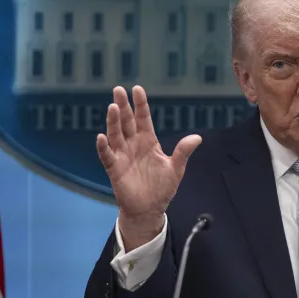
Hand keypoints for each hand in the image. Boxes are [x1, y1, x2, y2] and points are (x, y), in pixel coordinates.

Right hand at [95, 86, 200, 248]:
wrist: (150, 208)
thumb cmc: (162, 187)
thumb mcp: (176, 168)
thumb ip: (183, 152)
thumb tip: (197, 137)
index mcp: (148, 141)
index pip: (143, 118)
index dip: (140, 104)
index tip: (137, 89)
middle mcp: (133, 144)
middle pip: (127, 122)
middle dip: (123, 106)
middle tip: (118, 90)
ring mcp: (122, 155)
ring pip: (116, 134)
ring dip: (113, 121)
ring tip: (112, 107)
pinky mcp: (114, 168)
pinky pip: (107, 155)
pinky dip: (103, 146)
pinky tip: (101, 136)